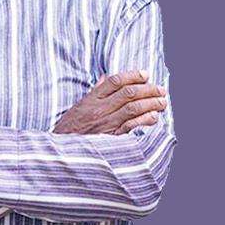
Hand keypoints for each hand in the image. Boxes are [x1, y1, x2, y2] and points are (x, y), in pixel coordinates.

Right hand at [51, 69, 167, 134]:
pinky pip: (131, 126)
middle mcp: (99, 109)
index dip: (133, 75)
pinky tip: (154, 117)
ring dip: (151, 103)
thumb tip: (105, 78)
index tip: (145, 74)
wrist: (61, 149)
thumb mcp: (79, 106)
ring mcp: (106, 123)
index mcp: (91, 99)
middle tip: (160, 89)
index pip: (115, 81)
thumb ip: (94, 92)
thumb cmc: (70, 128)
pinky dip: (144, 120)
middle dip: (148, 89)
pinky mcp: (111, 137)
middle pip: (128, 93)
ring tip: (162, 102)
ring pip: (133, 108)